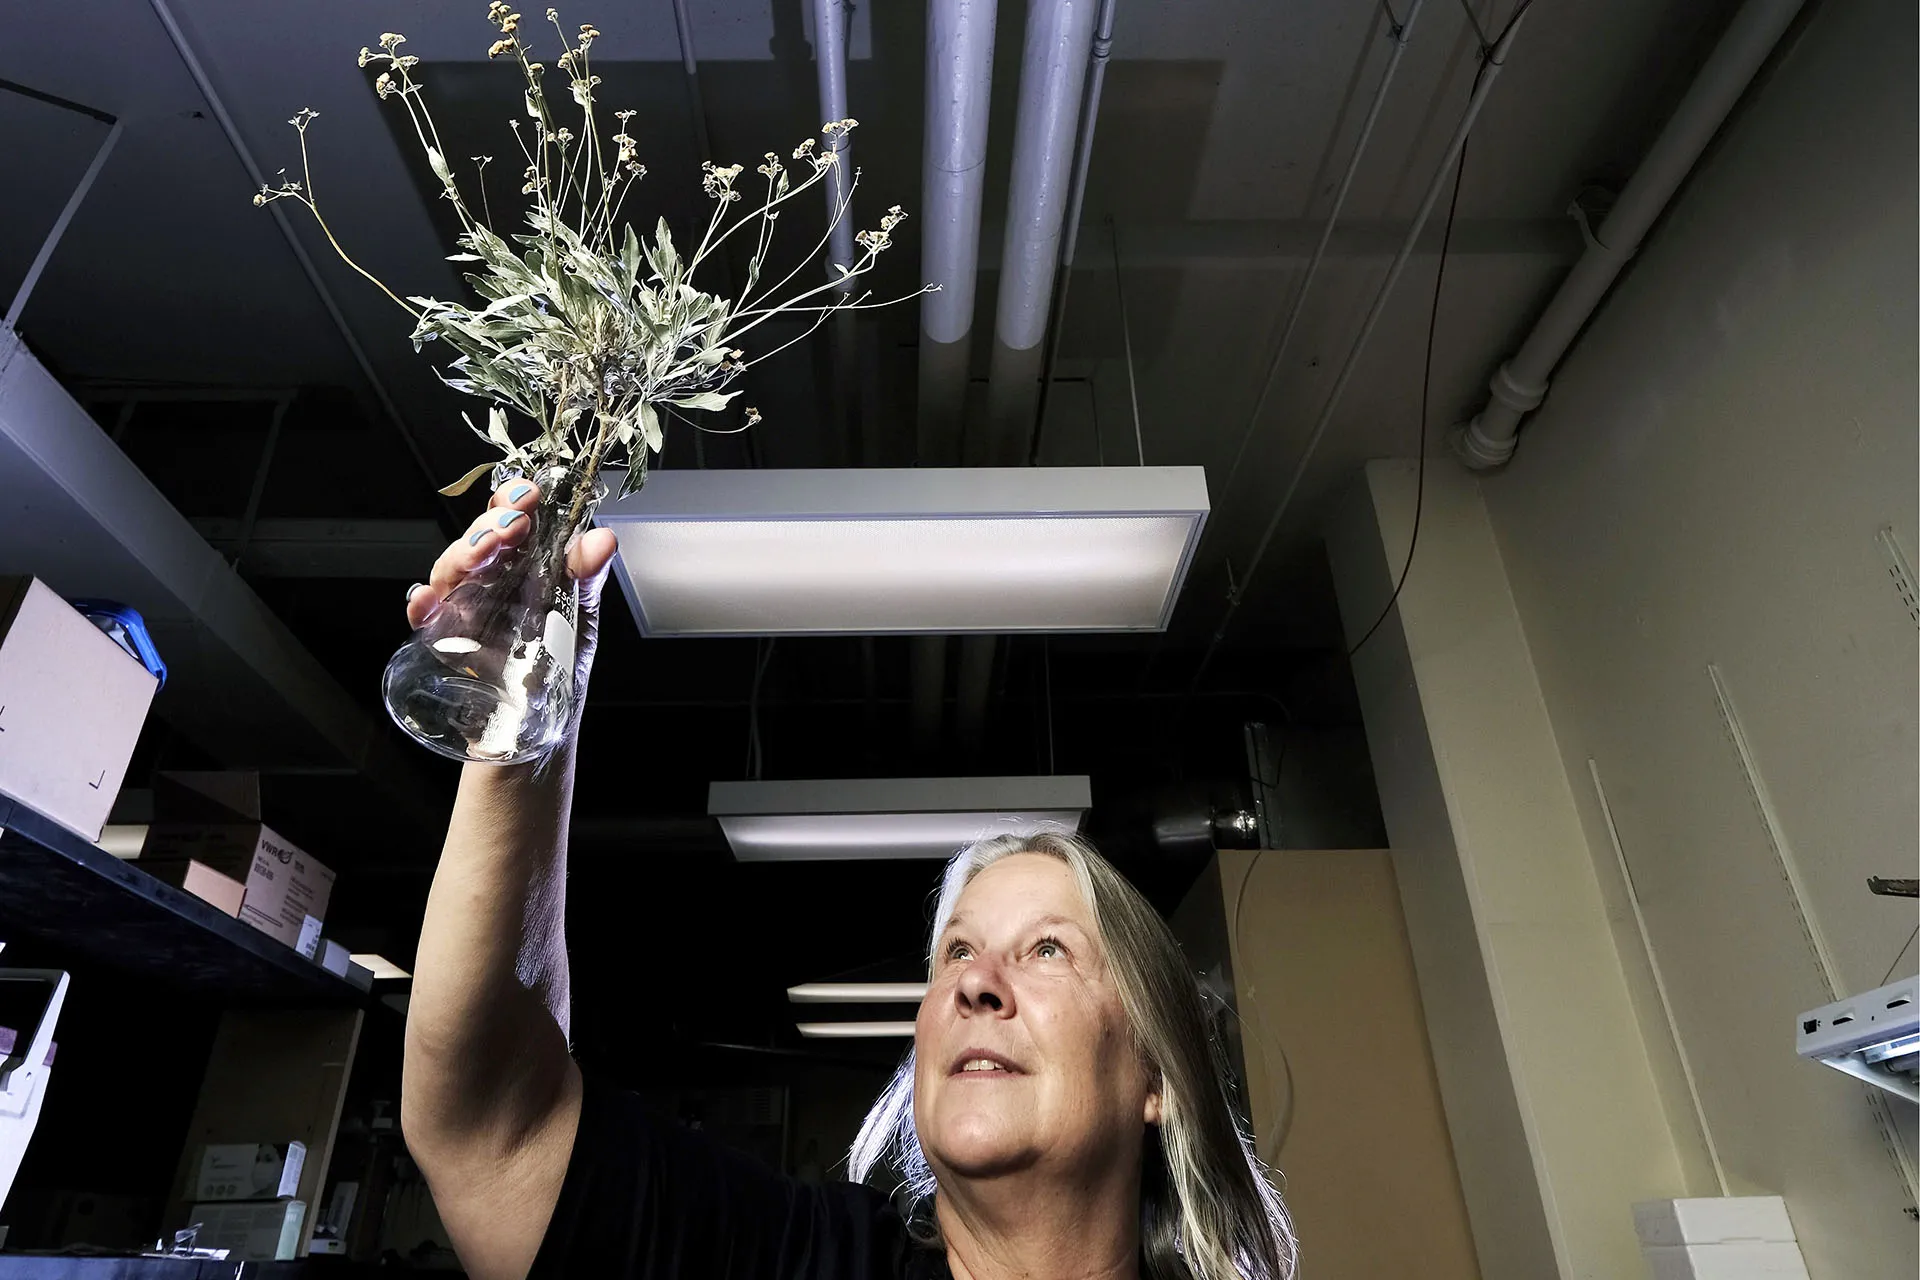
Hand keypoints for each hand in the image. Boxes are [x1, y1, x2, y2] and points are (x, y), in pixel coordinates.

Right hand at [405, 478, 619, 703]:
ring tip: (484, 550)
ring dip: (463, 554)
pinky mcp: (442, 647)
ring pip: (450, 571)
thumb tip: (604, 538)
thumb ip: (586, 578)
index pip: (512, 521)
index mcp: (522, 569)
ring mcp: (463, 613)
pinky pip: (424, 620)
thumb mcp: (578, 621)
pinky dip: (422, 606)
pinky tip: (429, 601)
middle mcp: (488, 585)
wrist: (537, 736)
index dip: (516, 500)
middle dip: (491, 524)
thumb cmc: (556, 672)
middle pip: (478, 541)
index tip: (530, 493)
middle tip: (513, 524)